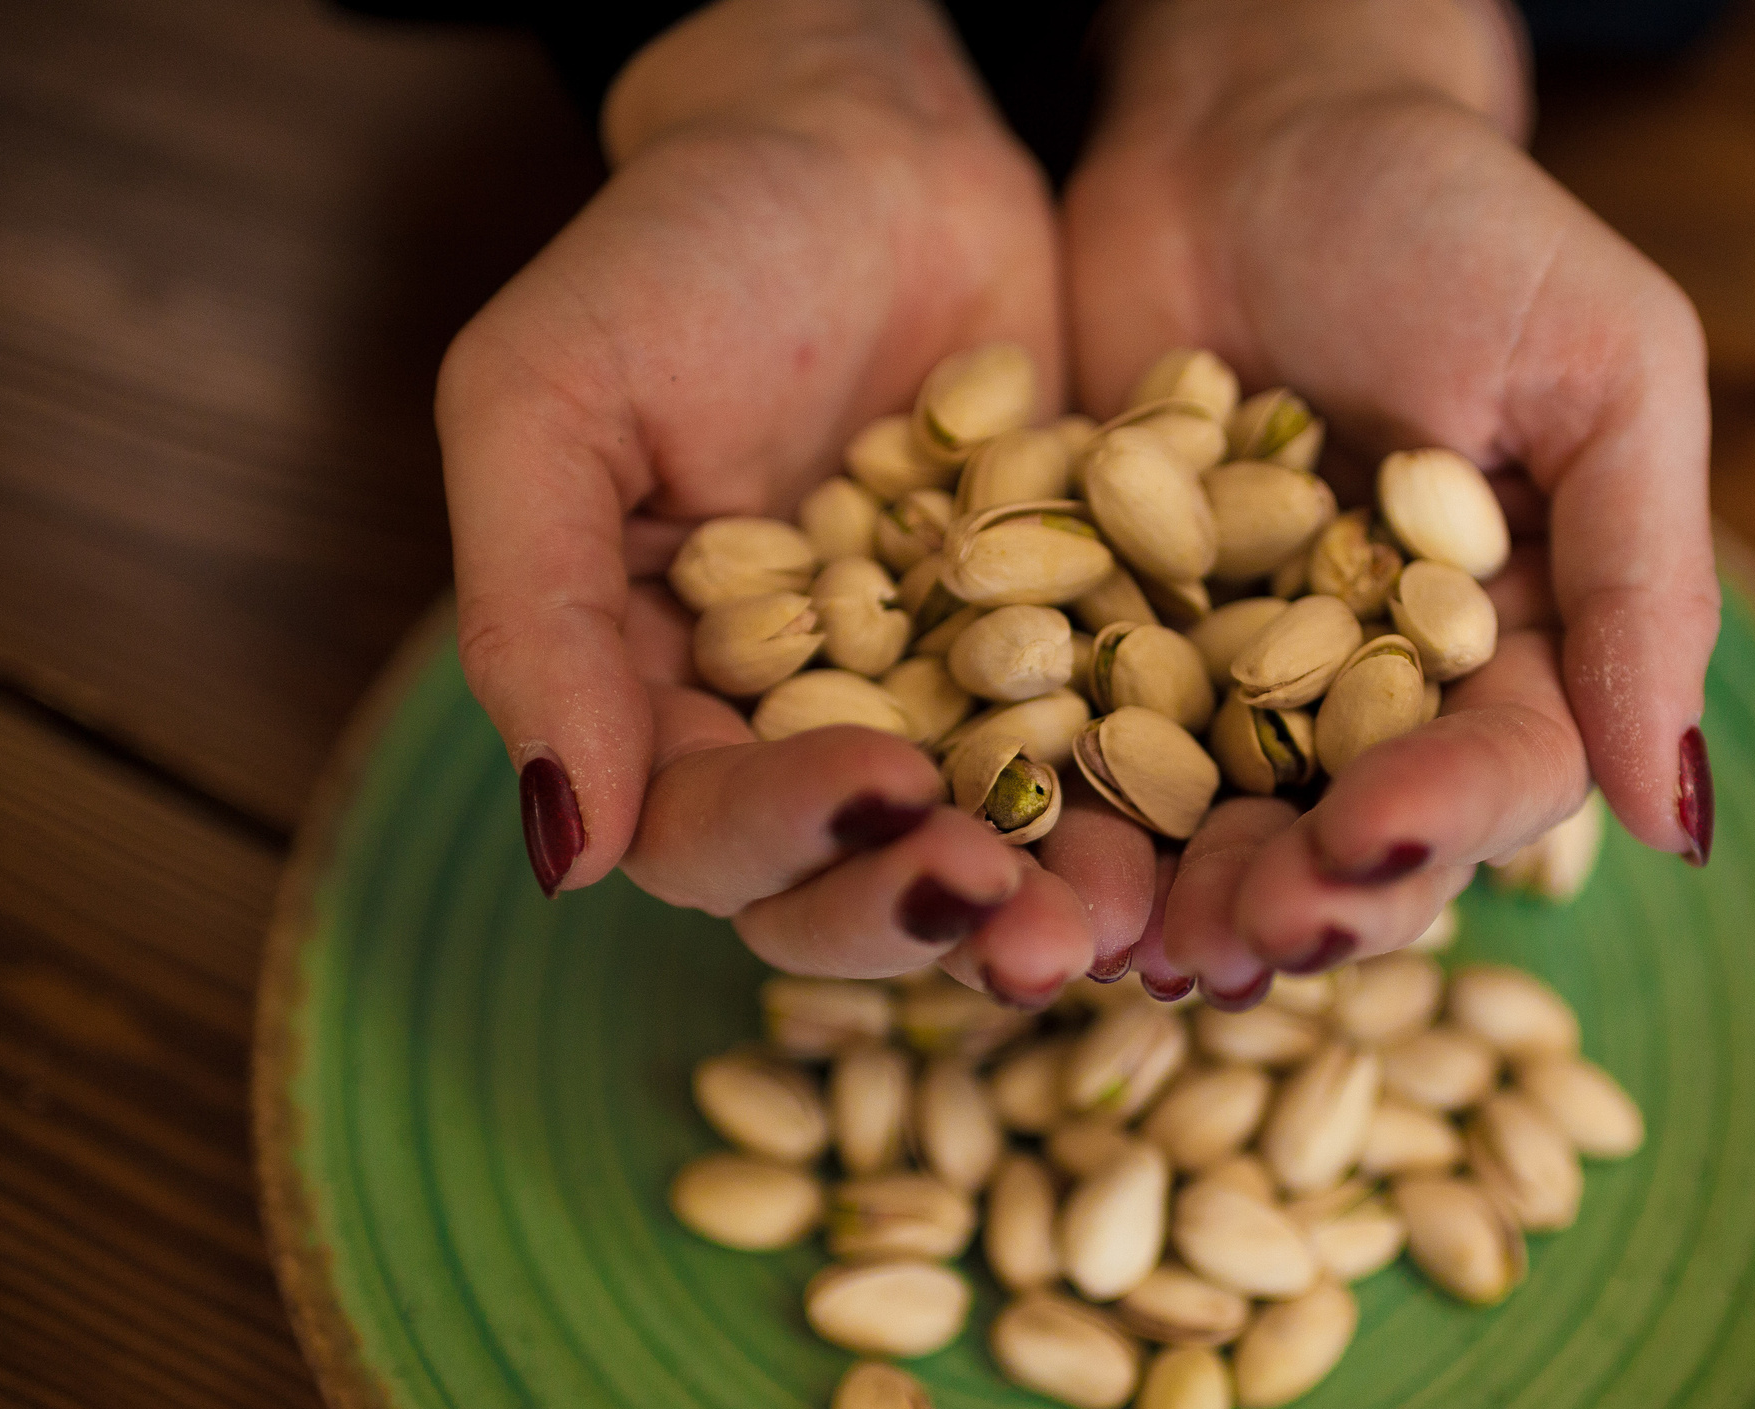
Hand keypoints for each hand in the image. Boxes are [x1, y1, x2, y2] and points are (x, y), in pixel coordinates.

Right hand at [438, 0, 1089, 996]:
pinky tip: (1218, 834)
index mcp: (662, 707)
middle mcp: (803, 739)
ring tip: (1122, 921)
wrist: (870, 142)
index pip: (703, 833)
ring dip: (1048, 907)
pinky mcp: (1073, 668)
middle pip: (845, 889)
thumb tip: (563, 854)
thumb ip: (536, 615)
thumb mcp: (549, 400)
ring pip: (986, 861)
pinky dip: (1155, 813)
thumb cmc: (678, 251)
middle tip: (1013, 906)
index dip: (786, 837)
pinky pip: (1113, 767)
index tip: (882, 787)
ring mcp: (948, 712)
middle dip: (922, 909)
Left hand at [1043, 0, 1717, 1001]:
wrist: (1247, 128)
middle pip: (1352, 842)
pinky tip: (1016, 856)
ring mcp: (1231, 682)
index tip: (1370, 845)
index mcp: (1517, 652)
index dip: (1441, 825)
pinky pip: (1083, 749)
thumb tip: (1681, 817)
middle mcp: (1376, 698)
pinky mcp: (1104, 647)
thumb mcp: (1602, 363)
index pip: (1499, 774)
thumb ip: (1645, 578)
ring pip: (1216, 831)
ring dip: (1173, 896)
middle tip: (1232, 935)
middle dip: (1298, 898)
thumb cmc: (1452, 219)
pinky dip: (1058, 811)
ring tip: (1123, 940)